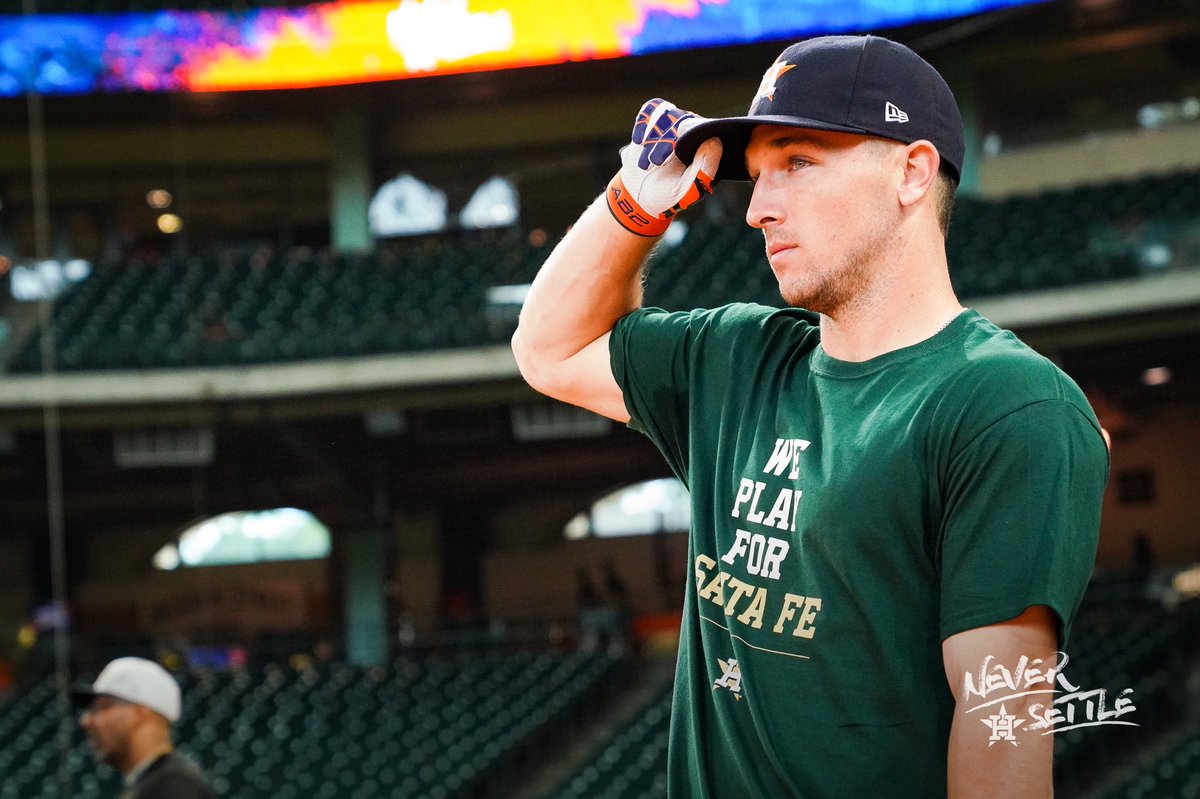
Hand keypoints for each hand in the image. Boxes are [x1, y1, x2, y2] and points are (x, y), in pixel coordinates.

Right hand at [607, 98, 721, 236]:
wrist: (639, 195)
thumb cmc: (668, 195)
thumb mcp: (688, 191)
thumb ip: (704, 170)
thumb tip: (715, 141)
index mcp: (708, 148)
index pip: (706, 129)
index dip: (691, 133)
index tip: (675, 149)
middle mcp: (694, 131)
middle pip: (684, 120)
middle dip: (665, 142)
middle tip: (655, 163)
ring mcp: (675, 123)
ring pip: (667, 113)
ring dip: (652, 136)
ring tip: (644, 162)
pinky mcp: (656, 120)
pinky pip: (652, 108)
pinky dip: (644, 123)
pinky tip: (639, 141)